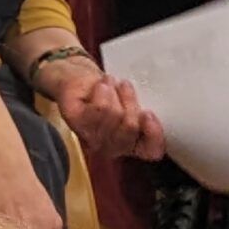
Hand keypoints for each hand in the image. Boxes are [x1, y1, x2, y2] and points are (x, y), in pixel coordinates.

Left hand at [48, 58, 165, 164]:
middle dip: (130, 101)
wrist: (80, 77)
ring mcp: (92, 137)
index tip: (149, 113)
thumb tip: (152, 114)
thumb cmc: (109, 91)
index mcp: (132, 143)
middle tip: (125, 87)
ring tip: (110, 83)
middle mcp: (112, 147)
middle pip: (130, 128)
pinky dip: (103, 92)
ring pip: (115, 115)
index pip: (151, 151)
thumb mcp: (134, 101)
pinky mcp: (75, 122)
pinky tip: (102, 85)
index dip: (154, 135)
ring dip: (116, 93)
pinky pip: (98, 109)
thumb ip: (146, 113)